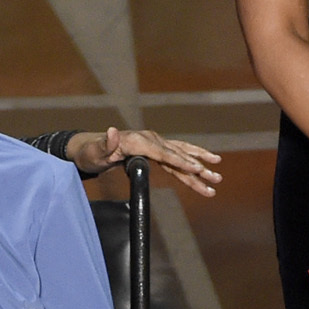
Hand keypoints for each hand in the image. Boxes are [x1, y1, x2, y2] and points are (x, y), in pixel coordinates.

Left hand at [68, 127, 222, 197]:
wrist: (91, 147)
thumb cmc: (91, 153)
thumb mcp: (94, 152)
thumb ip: (105, 144)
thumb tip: (112, 131)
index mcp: (137, 141)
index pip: (163, 153)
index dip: (180, 161)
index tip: (195, 169)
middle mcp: (149, 139)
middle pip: (177, 154)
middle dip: (197, 167)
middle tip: (215, 177)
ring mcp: (154, 143)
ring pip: (181, 155)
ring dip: (200, 165)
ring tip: (217, 175)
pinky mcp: (155, 149)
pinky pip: (176, 156)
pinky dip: (191, 162)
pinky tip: (205, 168)